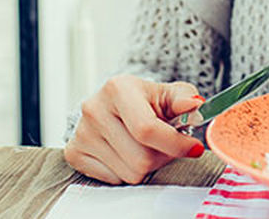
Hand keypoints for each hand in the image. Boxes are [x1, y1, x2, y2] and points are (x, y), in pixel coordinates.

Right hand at [64, 75, 205, 183]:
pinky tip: (126, 152)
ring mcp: (81, 132)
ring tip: (144, 146)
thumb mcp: (169, 93)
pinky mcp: (74, 153)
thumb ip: (185, 98)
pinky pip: (113, 180)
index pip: (147, 129)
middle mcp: (94, 109)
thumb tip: (195, 104)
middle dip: (162, 156)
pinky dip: (126, 171)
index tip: (195, 147)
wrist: (116, 105)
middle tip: (165, 145)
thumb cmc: (147, 101)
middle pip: (141, 158)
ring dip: (146, 166)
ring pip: (129, 173)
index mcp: (118, 88)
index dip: (176, 144)